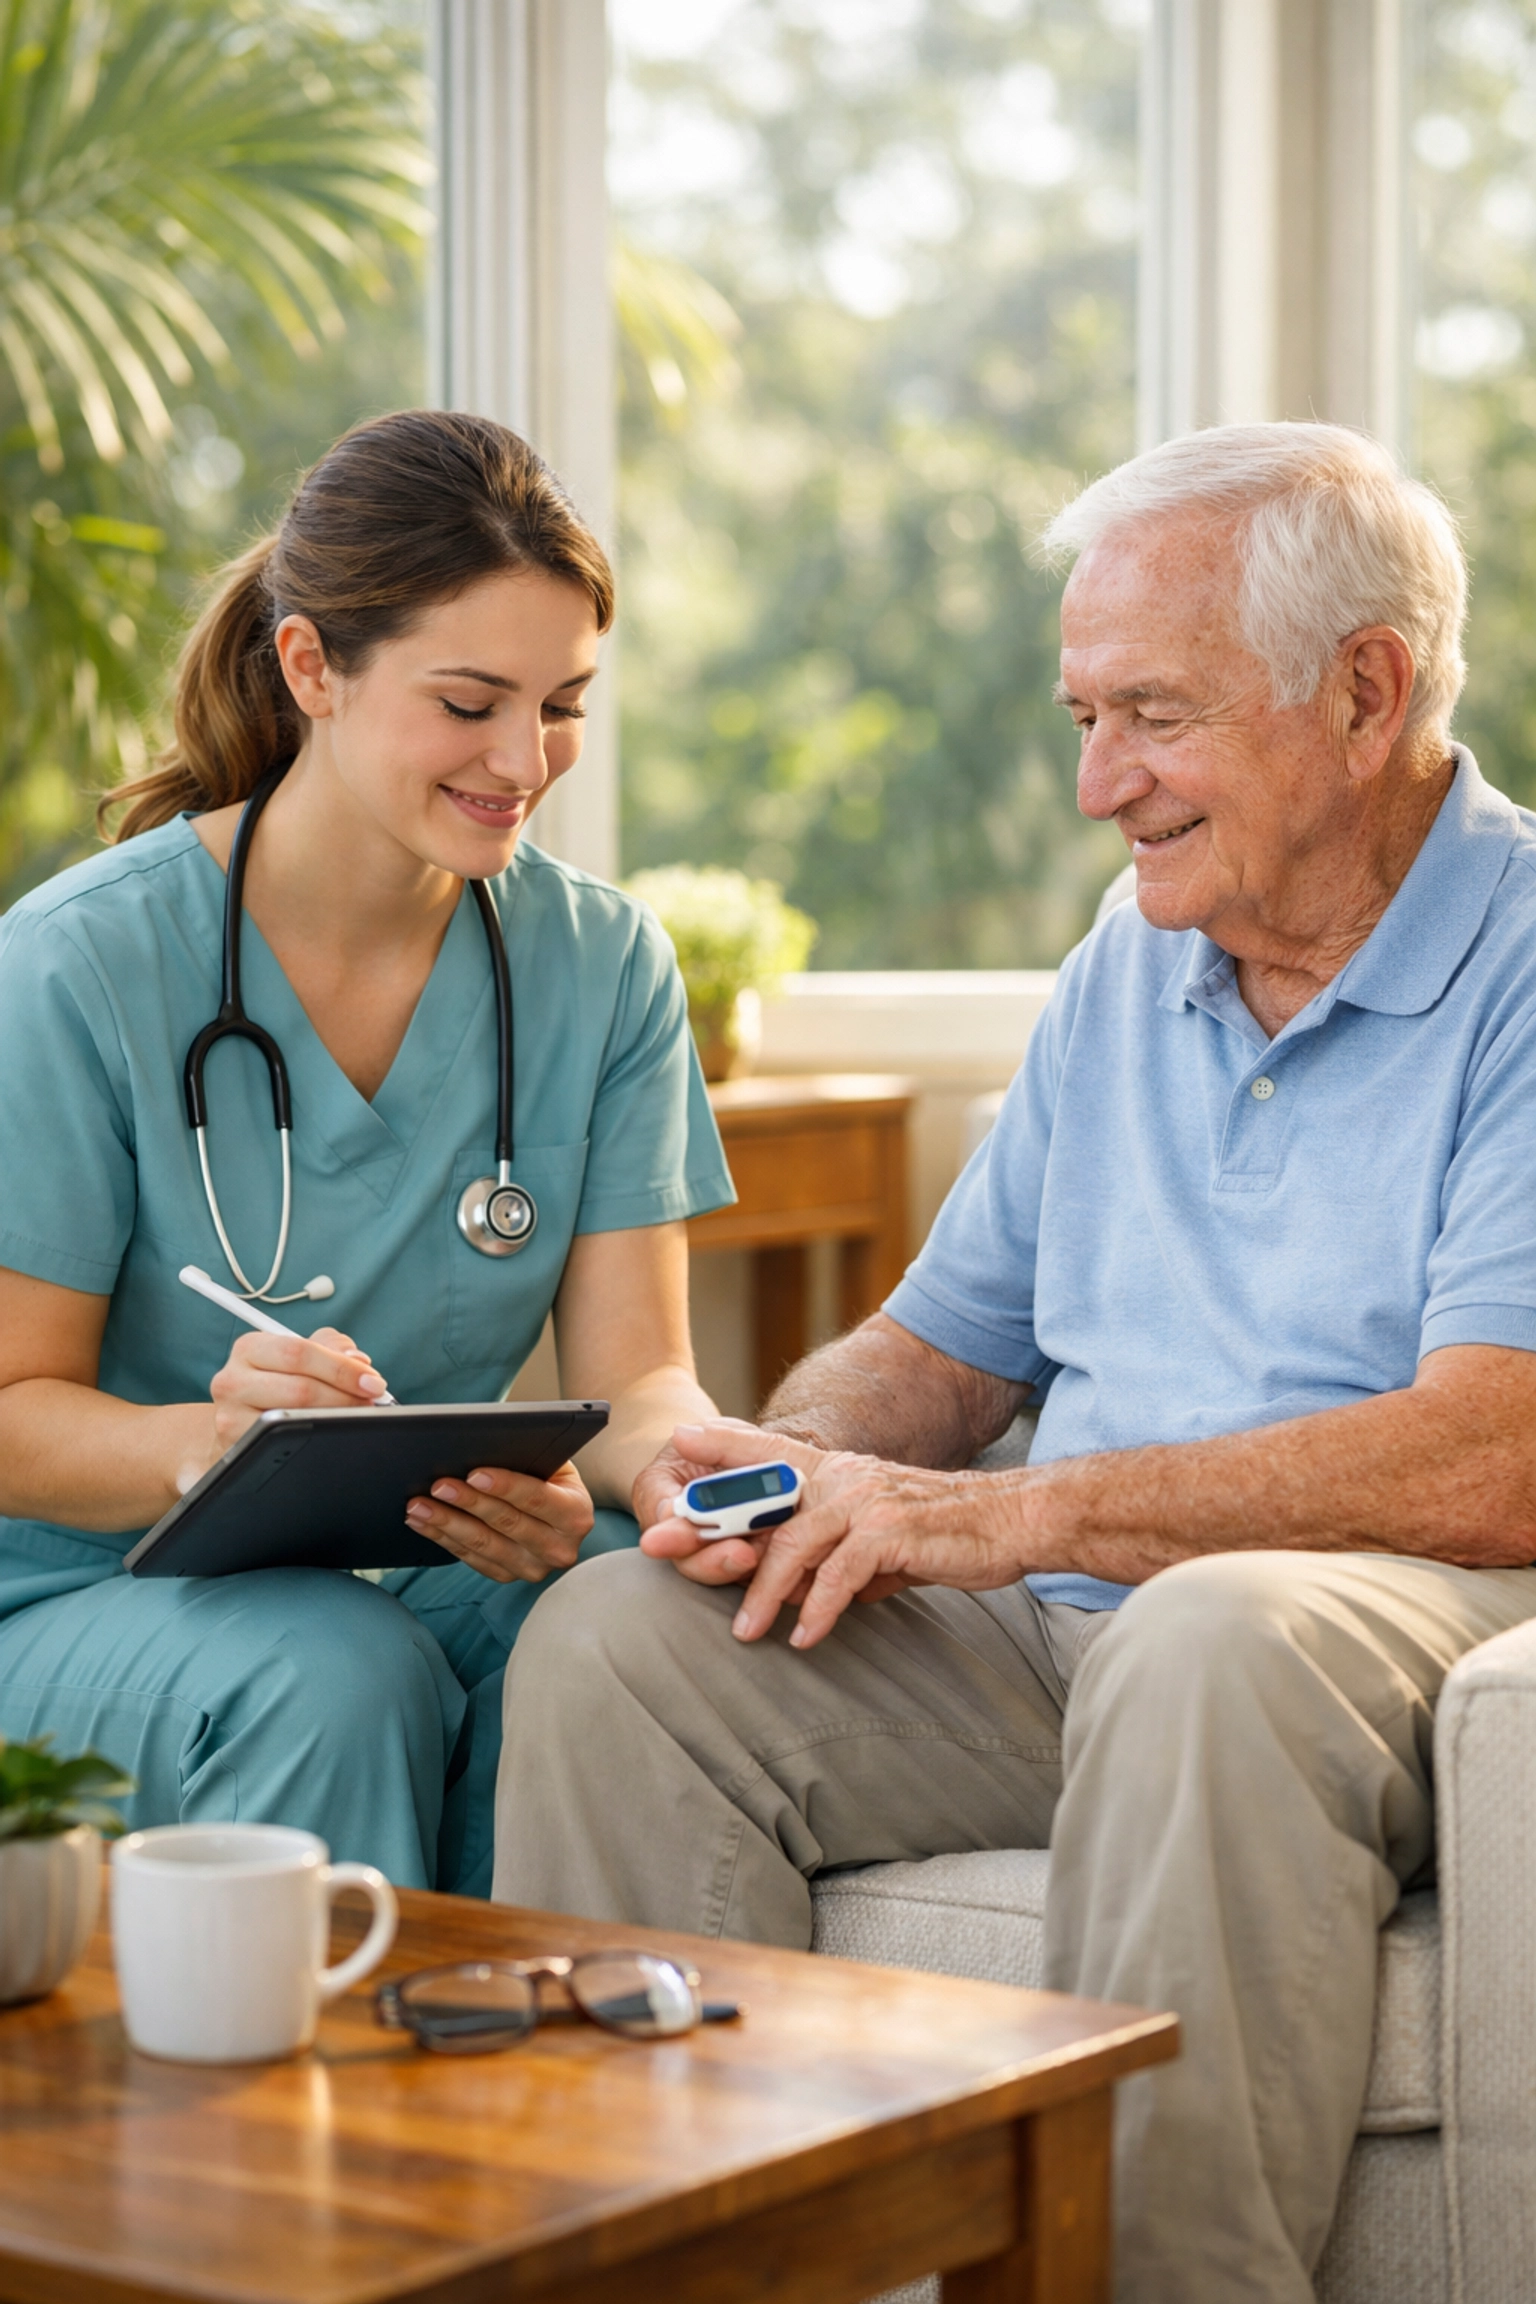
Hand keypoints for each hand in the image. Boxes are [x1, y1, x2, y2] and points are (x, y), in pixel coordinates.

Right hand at [208, 1327, 389, 1454]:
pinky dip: (311, 1441)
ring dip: (333, 1420)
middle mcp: (232, 1380)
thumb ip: (329, 1347)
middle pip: (299, 1389)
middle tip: (370, 1403)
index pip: (300, 1352)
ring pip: (291, 1419)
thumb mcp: (298, 1356)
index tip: (372, 1381)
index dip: (342, 1368)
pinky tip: (329, 1437)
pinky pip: (279, 1446)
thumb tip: (358, 1359)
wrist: (239, 1424)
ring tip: (356, 1418)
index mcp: (250, 1348)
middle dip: (345, 1397)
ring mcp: (229, 1417)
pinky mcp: (235, 1449)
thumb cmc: (276, 1384)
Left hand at [404, 1460, 594, 1584]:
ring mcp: (532, 1568)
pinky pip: (469, 1557)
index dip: (506, 1486)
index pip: (537, 1498)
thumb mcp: (553, 1464)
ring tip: (418, 1505)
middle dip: (468, 1502)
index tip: (474, 1474)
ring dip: (446, 1523)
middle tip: (438, 1485)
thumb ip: (530, 1457)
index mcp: (575, 1515)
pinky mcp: (507, 1576)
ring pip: (483, 1544)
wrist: (558, 1515)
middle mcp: (559, 1548)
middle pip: (506, 1523)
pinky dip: (442, 1538)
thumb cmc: (549, 1477)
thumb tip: (485, 1447)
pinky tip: (422, 1522)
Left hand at [642, 1420, 1028, 1647]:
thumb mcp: (883, 1537)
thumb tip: (806, 1595)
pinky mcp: (889, 1531)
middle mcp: (845, 1476)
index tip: (680, 1437)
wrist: (1013, 1521)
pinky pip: (837, 1577)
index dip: (725, 1443)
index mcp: (840, 1470)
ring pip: (792, 1547)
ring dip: (764, 1595)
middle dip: (712, 1526)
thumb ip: (840, 1555)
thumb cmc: (949, 1532)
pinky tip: (805, 1639)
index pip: (771, 1450)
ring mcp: (865, 1500)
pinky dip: (817, 1612)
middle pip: (763, 1502)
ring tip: (745, 1632)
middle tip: (668, 1549)